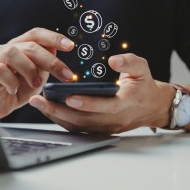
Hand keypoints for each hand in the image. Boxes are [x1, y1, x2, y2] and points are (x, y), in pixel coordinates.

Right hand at [0, 28, 74, 118]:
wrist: (0, 106)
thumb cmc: (18, 89)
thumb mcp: (37, 76)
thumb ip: (45, 63)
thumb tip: (56, 49)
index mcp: (20, 46)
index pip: (36, 34)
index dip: (53, 37)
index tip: (70, 46)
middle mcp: (7, 49)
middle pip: (30, 46)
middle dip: (51, 61)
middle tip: (66, 76)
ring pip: (13, 53)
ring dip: (29, 70)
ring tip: (36, 84)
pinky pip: (1, 71)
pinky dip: (12, 82)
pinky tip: (15, 90)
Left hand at [29, 53, 174, 133]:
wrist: (151, 107)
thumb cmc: (144, 86)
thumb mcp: (142, 69)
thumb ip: (129, 63)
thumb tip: (114, 60)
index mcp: (125, 104)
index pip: (105, 107)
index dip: (87, 103)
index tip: (69, 97)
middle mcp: (113, 120)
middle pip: (83, 120)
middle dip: (58, 111)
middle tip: (39, 101)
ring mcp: (105, 127)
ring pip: (77, 126)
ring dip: (56, 116)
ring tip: (38, 104)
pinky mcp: (99, 129)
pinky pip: (78, 128)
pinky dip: (62, 120)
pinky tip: (49, 110)